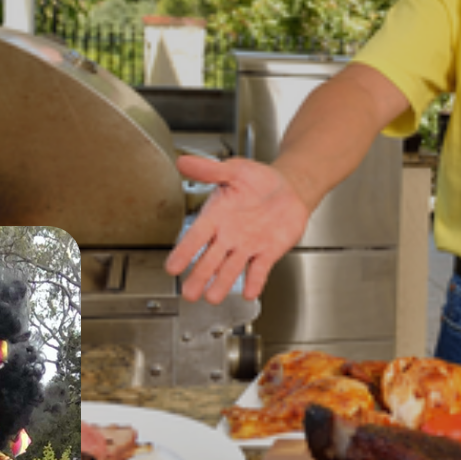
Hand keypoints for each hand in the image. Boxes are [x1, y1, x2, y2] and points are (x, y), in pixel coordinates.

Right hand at [165, 154, 310, 303]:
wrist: (289, 188)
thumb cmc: (259, 179)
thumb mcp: (234, 170)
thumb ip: (210, 170)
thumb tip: (183, 161)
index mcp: (216, 216)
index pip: (195, 237)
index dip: (184, 252)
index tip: (172, 267)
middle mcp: (228, 236)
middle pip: (210, 260)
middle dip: (199, 276)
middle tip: (189, 293)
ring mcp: (248, 246)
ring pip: (231, 269)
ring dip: (222, 283)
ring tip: (212, 298)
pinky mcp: (268, 252)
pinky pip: (259, 269)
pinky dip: (254, 281)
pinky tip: (249, 292)